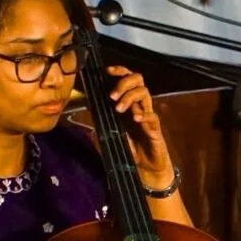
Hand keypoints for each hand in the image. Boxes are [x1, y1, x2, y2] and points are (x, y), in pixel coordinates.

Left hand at [107, 65, 174, 191]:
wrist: (145, 168)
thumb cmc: (129, 150)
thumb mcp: (109, 136)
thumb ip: (98, 127)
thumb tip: (85, 118)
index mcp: (128, 104)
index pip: (126, 79)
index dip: (119, 71)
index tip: (107, 71)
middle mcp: (138, 105)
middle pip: (138, 80)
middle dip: (124, 83)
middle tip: (112, 96)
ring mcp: (148, 115)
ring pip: (145, 93)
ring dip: (130, 97)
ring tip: (120, 109)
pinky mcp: (155, 128)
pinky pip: (152, 115)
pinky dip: (144, 114)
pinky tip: (136, 118)